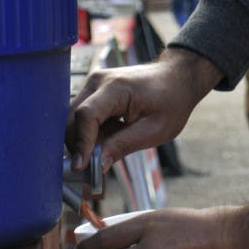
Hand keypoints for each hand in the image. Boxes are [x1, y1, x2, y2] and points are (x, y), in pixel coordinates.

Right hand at [66, 47, 220, 172]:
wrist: (177, 78)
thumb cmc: (171, 101)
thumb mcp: (155, 129)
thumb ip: (123, 145)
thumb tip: (97, 165)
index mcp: (116, 87)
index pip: (86, 115)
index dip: (81, 143)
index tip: (81, 167)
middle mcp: (98, 81)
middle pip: (71, 119)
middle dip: (78, 146)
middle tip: (92, 169)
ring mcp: (94, 84)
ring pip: (72, 119)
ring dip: (83, 140)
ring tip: (106, 150)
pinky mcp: (94, 91)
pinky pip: (82, 116)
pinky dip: (88, 133)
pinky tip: (108, 138)